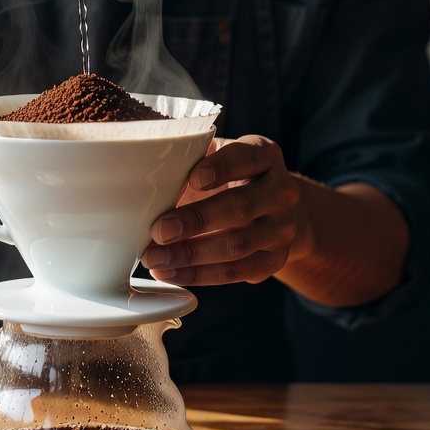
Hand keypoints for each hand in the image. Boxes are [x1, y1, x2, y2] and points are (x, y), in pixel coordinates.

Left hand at [141, 135, 307, 285]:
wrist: (271, 209)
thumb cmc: (230, 176)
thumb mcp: (217, 156)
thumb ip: (192, 157)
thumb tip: (147, 164)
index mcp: (265, 154)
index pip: (247, 157)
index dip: (222, 168)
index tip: (193, 179)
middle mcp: (282, 191)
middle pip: (241, 207)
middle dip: (196, 221)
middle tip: (158, 231)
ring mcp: (282, 229)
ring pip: (237, 245)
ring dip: (190, 254)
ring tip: (153, 258)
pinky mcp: (274, 260)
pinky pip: (235, 272)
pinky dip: (198, 275)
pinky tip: (169, 273)